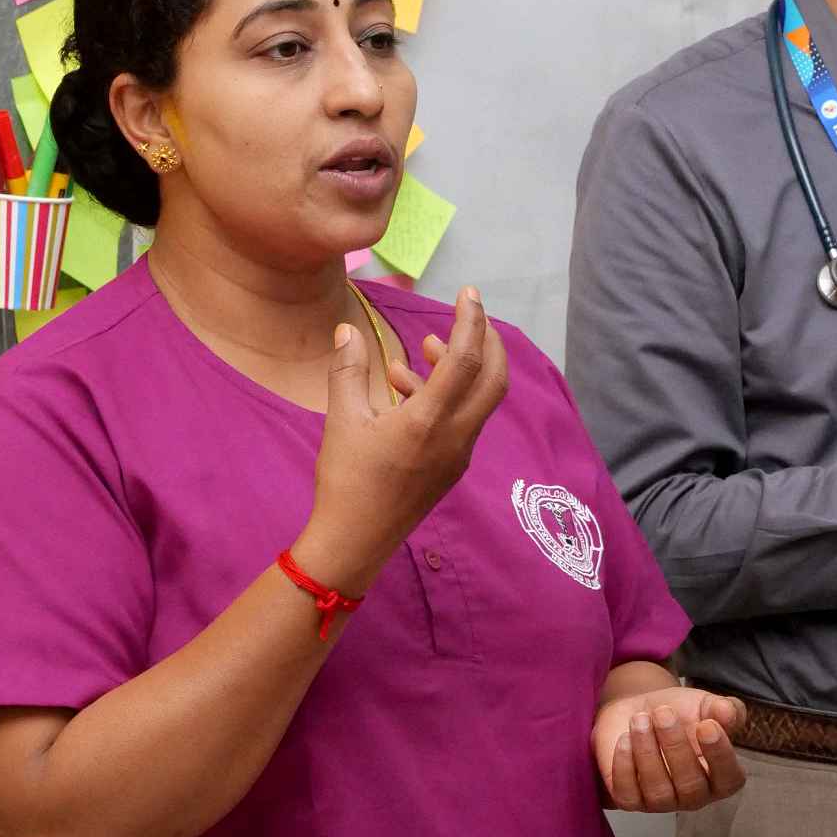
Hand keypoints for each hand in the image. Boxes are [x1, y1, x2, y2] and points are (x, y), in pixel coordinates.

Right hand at [300, 289, 510, 592]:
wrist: (355, 543)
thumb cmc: (345, 482)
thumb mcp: (342, 420)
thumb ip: (348, 369)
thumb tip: (347, 329)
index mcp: (429, 421)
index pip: (465, 359)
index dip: (471, 321)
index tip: (468, 293)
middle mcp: (455, 436)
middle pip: (494, 378)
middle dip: (487, 340)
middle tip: (468, 315)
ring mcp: (458, 454)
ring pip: (478, 399)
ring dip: (460, 368)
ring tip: (424, 349)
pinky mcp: (451, 467)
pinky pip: (462, 419)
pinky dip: (446, 395)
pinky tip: (406, 389)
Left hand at [595, 684, 747, 812]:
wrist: (639, 712)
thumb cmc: (679, 713)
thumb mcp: (705, 704)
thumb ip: (723, 708)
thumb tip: (727, 713)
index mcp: (721, 777)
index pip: (729, 780)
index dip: (720, 755)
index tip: (706, 725)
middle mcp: (694, 796)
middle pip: (691, 787)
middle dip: (676, 746)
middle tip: (664, 713)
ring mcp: (662, 802)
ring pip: (658, 792)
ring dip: (647, 752)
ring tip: (640, 720)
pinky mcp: (630, 799)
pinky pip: (628, 793)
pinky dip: (624, 765)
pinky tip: (625, 738)